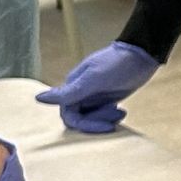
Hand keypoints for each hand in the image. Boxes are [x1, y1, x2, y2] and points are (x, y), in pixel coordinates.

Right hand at [35, 41, 157, 133]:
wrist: (142, 54)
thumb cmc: (117, 64)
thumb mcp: (93, 79)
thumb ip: (69, 92)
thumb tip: (38, 99)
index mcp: (73, 87)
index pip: (69, 115)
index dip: (85, 125)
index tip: (106, 126)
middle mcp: (80, 92)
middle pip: (80, 118)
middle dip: (97, 121)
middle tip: (117, 114)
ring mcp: (93, 95)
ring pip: (91, 117)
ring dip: (105, 119)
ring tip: (121, 111)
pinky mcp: (106, 97)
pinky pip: (102, 114)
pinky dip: (111, 116)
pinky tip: (122, 111)